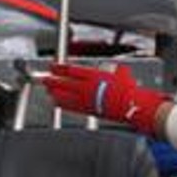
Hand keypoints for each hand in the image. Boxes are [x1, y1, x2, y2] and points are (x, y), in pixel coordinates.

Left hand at [37, 62, 170, 134]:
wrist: (131, 105)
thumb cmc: (129, 89)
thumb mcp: (121, 74)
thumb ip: (114, 71)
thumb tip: (116, 69)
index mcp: (93, 75)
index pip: (71, 70)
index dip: (60, 68)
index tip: (53, 66)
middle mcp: (86, 87)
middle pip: (64, 82)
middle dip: (52, 80)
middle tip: (45, 78)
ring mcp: (85, 99)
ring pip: (64, 95)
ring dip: (54, 92)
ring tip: (48, 90)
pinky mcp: (87, 110)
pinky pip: (70, 106)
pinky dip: (61, 103)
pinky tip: (56, 102)